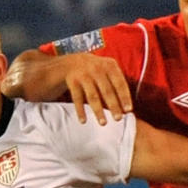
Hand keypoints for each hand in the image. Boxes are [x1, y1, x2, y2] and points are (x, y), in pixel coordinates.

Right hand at [3, 52, 131, 124]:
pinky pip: (77, 97)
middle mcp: (95, 64)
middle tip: (118, 120)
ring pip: (93, 94)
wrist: (59, 65)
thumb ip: (111, 83)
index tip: (128, 110)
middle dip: (113, 105)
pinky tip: (83, 121)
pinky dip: (80, 110)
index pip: (119, 81)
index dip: (124, 96)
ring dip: (98, 110)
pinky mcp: (69, 77)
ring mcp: (81, 70)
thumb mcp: (99, 74)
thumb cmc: (85, 74)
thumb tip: (125, 106)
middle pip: (107, 88)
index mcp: (107, 63)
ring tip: (103, 123)